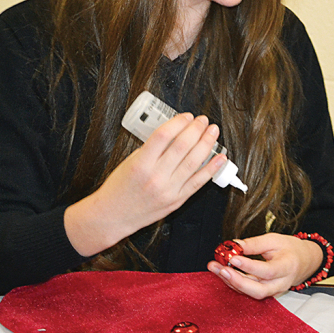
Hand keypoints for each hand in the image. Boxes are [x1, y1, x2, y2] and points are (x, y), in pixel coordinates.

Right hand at [65, 113, 225, 256]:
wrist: (113, 216)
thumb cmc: (119, 188)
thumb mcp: (130, 162)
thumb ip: (151, 149)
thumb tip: (175, 133)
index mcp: (140, 164)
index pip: (163, 136)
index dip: (178, 122)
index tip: (187, 116)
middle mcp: (156, 177)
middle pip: (182, 146)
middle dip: (196, 129)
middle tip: (203, 120)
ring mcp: (168, 190)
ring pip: (194, 162)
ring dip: (207, 143)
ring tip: (213, 132)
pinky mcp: (177, 200)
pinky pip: (199, 182)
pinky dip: (212, 168)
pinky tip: (220, 157)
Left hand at [207, 234, 322, 299]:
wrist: (304, 261)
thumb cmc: (291, 249)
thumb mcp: (275, 240)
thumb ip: (255, 243)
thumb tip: (235, 245)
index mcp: (287, 267)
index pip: (267, 271)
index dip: (249, 266)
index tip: (234, 258)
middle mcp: (281, 283)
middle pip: (258, 290)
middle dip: (237, 281)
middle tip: (222, 269)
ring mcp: (274, 291)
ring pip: (251, 292)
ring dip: (231, 281)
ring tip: (215, 267)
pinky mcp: (267, 293)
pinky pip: (249, 291)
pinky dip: (234, 283)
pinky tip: (223, 272)